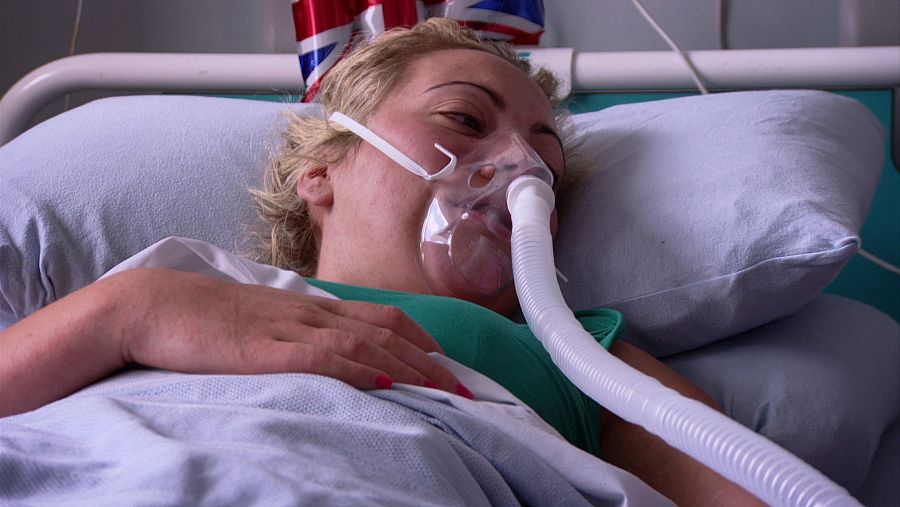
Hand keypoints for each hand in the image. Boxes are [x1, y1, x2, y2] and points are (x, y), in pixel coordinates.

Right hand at [115, 268, 464, 394]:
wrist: (153, 304)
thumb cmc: (205, 316)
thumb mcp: (262, 320)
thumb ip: (296, 332)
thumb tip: (328, 352)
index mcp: (311, 305)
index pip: (382, 316)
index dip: (421, 339)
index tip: (448, 363)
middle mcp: (311, 312)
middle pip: (387, 331)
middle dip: (430, 361)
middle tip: (464, 388)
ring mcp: (291, 328)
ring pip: (366, 344)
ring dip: (410, 369)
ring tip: (443, 393)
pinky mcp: (266, 348)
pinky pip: (323, 357)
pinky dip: (360, 370)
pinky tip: (385, 386)